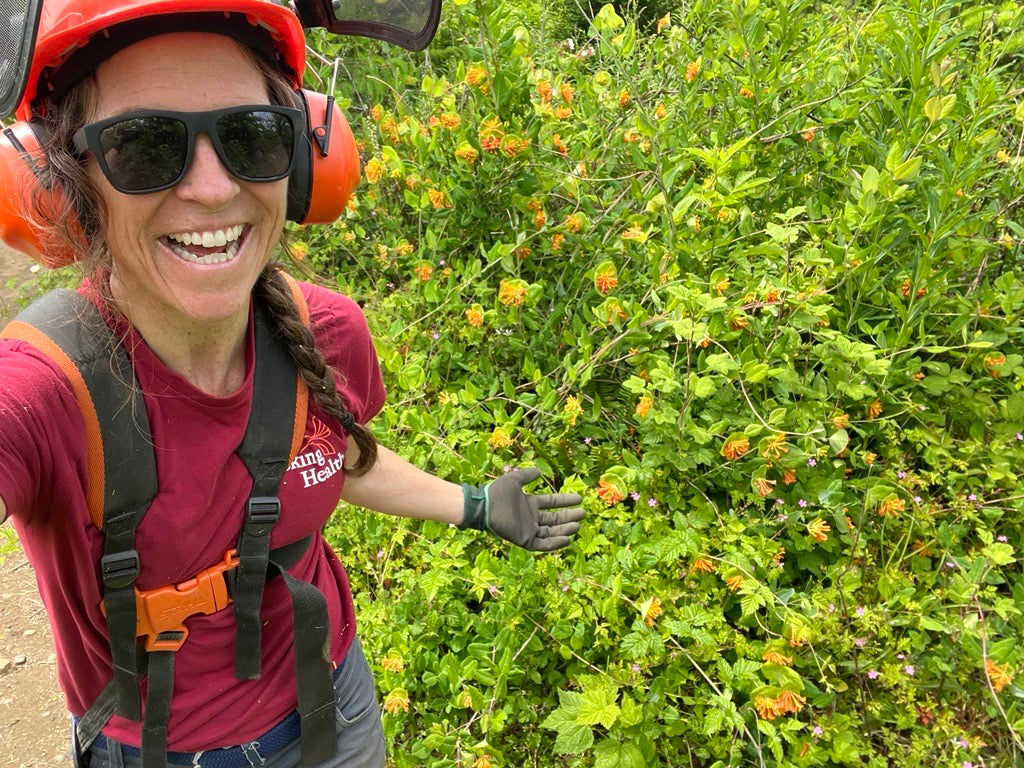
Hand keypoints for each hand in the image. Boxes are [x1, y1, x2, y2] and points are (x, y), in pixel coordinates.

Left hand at [460, 468, 584, 550]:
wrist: (484, 506)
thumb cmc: (497, 492)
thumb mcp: (515, 480)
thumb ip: (527, 475)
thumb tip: (539, 472)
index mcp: (530, 504)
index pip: (553, 503)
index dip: (566, 501)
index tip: (579, 499)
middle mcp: (531, 518)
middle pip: (555, 519)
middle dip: (569, 516)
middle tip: (583, 513)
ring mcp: (528, 529)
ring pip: (551, 532)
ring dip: (564, 529)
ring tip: (577, 525)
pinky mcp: (524, 540)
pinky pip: (542, 544)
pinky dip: (555, 543)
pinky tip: (567, 539)